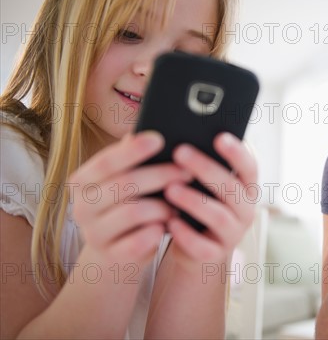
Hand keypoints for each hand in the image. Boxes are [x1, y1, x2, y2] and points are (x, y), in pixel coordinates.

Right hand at [71, 132, 190, 267]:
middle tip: (188, 171)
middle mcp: (82, 207)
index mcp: (82, 181)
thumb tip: (157, 129)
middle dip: (161, 175)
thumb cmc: (127, 204)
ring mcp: (94, 234)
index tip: (160, 139)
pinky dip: (158, 231)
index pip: (106, 161)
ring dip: (164, 206)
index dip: (133, 150)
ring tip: (181, 203)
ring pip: (135, 212)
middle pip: (124, 185)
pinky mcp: (111, 256)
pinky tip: (168, 226)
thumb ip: (134, 158)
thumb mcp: (126, 180)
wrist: (116, 251)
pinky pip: (140, 241)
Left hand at [163, 133, 257, 271]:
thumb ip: (190, 162)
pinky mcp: (215, 255)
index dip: (237, 152)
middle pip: (232, 188)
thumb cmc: (194, 205)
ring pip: (219, 217)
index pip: (249, 167)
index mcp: (245, 188)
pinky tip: (169, 222)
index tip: (219, 136)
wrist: (192, 248)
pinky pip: (203, 247)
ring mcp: (233, 234)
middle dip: (206, 168)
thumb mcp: (197, 184)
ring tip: (170, 188)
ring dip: (194, 201)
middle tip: (180, 152)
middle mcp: (245, 210)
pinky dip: (186, 234)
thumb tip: (158, 134)